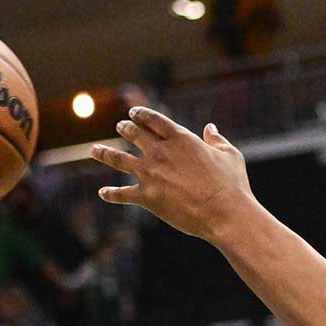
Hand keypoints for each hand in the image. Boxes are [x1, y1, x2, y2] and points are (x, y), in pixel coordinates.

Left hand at [90, 107, 258, 241]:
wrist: (223, 212)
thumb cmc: (230, 184)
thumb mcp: (230, 155)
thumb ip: (217, 140)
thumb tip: (211, 129)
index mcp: (181, 138)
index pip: (154, 120)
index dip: (142, 114)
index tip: (134, 112)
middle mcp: (160, 152)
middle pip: (135, 135)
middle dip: (126, 129)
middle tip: (120, 126)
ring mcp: (150, 174)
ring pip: (120, 159)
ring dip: (106, 153)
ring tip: (95, 150)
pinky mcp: (146, 196)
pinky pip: (122, 194)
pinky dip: (111, 194)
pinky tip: (103, 193)